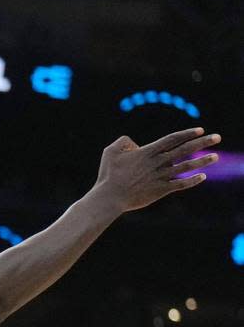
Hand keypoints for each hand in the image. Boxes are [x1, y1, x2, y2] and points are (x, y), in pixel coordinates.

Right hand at [93, 127, 220, 211]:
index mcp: (147, 152)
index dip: (187, 133)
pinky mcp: (161, 190)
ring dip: (203, 161)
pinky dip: (192, 181)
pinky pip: (181, 184)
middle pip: (185, 150)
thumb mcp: (110, 151)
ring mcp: (160, 177)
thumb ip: (123, 141)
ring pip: (186, 167)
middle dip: (203, 142)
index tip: (200, 130)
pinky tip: (203, 176)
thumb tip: (135, 144)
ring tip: (216, 156)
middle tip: (217, 137)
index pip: (172, 139)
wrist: (110, 196)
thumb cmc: (108, 174)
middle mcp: (157, 163)